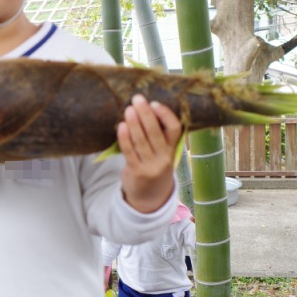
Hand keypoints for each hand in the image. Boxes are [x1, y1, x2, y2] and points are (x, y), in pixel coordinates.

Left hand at [118, 94, 182, 212]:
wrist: (149, 198)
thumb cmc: (154, 168)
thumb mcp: (163, 154)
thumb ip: (159, 137)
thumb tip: (145, 109)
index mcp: (173, 150)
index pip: (175, 129)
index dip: (166, 115)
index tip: (155, 103)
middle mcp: (164, 158)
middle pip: (155, 132)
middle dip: (146, 114)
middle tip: (137, 99)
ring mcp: (150, 166)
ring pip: (141, 141)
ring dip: (134, 123)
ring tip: (128, 109)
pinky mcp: (136, 172)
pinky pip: (129, 152)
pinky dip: (125, 138)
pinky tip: (121, 126)